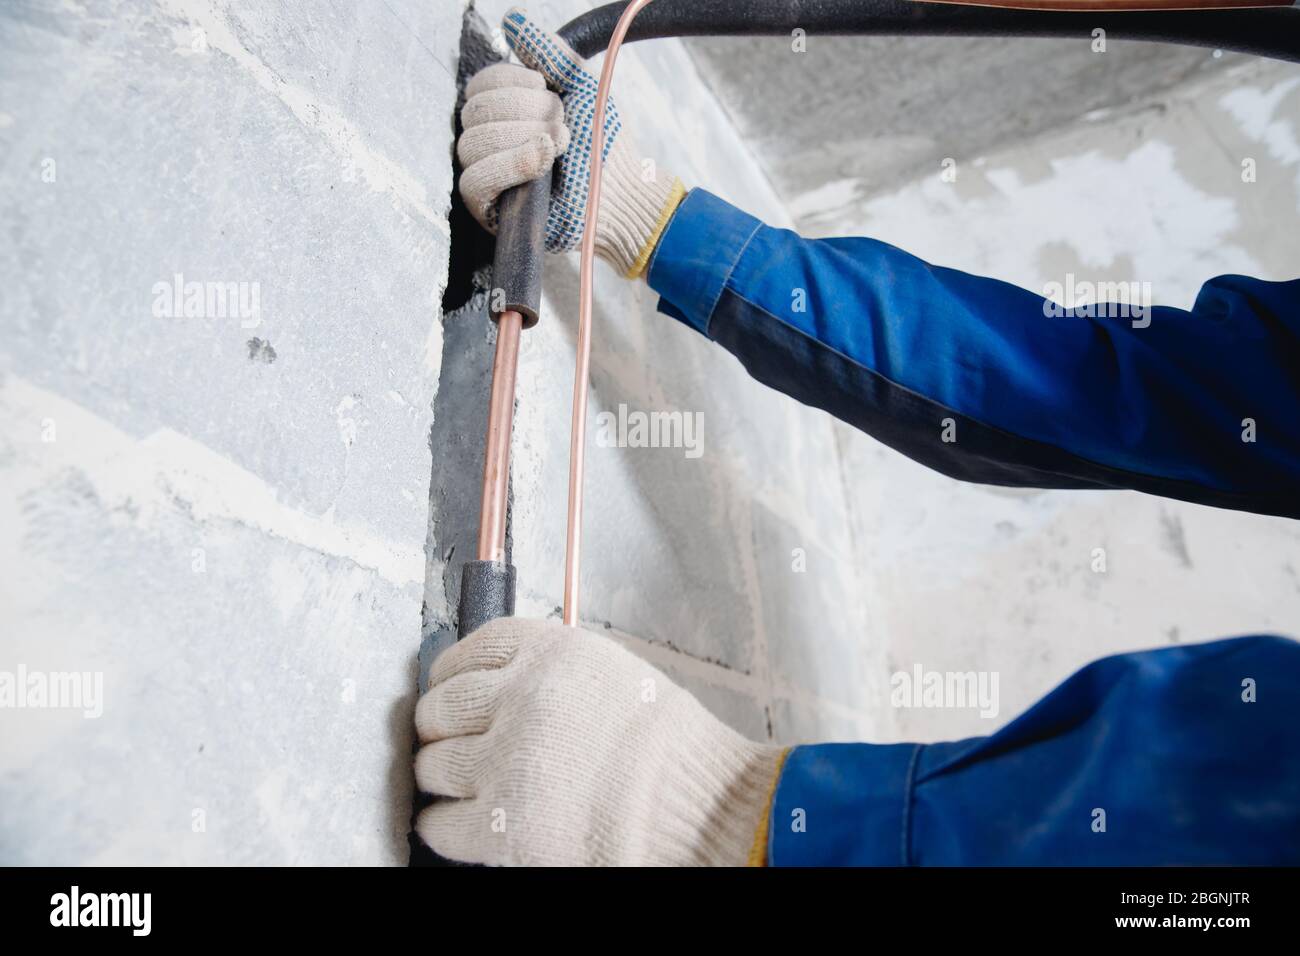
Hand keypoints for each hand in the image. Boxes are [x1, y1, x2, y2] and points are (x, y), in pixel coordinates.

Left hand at [414, 617, 785, 865]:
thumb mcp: (607, 672)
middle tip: (450, 742)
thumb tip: (486, 682)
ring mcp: (506, 764)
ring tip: (468, 785)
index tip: (448, 688)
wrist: (699, 809)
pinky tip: (467, 823)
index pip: (469, 650)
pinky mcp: (501, 828)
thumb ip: (545, 669)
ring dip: (442, 776)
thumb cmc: (665, 748)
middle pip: (440, 708)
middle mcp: (521, 699)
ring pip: (433, 765)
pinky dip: (445, 825)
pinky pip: (439, 824)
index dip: (451, 674)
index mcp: (549, 653)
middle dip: (441, 728)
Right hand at [457, 7, 685, 277]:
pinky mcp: (492, 211)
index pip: (479, 86)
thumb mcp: (580, 85)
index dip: (510, 81)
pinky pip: (473, 182)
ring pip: (472, 144)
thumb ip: (547, 51)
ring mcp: (490, 178)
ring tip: (559, 146)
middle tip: (562, 126)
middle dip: (525, 112)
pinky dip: (508, 165)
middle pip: (475, 112)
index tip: (547, 90)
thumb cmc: (603, 144)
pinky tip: (541, 160)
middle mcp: (492, 143)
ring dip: (522, 138)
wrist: (622, 191)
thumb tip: (512, 20)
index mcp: (506, 114)